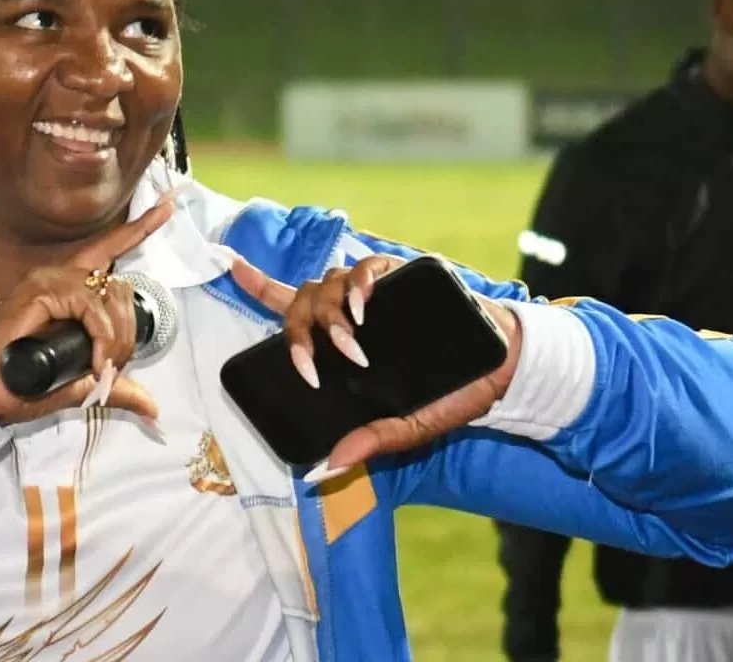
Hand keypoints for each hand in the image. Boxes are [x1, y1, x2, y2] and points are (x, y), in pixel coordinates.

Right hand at [0, 194, 175, 426]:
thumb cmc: (29, 384)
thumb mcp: (84, 385)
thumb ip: (117, 386)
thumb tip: (151, 407)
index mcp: (69, 288)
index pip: (109, 249)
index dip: (139, 229)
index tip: (167, 206)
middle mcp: (60, 276)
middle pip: (120, 287)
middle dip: (127, 333)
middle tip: (110, 366)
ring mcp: (48, 279)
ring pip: (109, 297)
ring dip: (114, 339)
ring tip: (100, 368)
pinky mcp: (40, 289)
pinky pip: (91, 308)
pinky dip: (101, 337)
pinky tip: (93, 361)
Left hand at [230, 253, 523, 475]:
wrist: (504, 368)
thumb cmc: (453, 393)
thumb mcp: (408, 426)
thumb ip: (369, 442)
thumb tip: (325, 470)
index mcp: (345, 339)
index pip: (291, 303)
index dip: (257, 282)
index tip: (227, 262)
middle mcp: (352, 310)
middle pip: (300, 300)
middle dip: (297, 332)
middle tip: (311, 366)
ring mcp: (375, 292)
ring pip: (324, 284)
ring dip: (327, 317)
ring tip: (350, 346)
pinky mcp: (403, 274)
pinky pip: (364, 269)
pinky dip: (355, 286)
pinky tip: (360, 309)